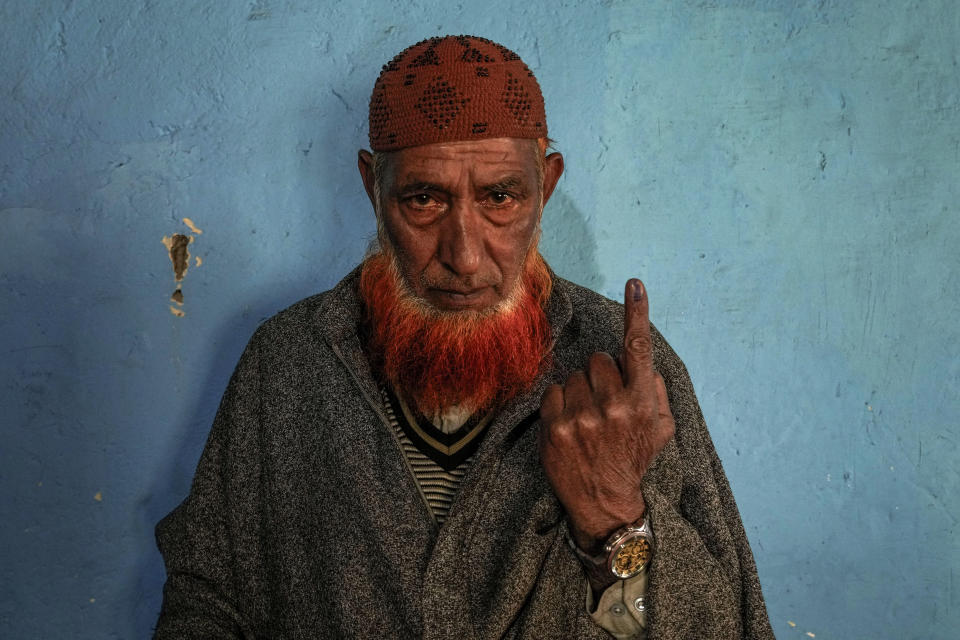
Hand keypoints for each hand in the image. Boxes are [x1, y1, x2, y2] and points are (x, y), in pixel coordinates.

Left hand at [539, 279, 674, 552]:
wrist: (605, 503)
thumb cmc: (633, 459)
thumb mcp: (660, 429)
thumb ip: (654, 391)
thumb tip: (641, 363)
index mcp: (642, 403)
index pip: (638, 349)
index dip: (637, 313)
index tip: (634, 284)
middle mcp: (613, 406)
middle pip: (598, 359)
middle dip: (600, 374)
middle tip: (604, 402)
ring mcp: (582, 417)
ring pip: (574, 376)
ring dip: (579, 391)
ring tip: (587, 419)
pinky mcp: (556, 428)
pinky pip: (553, 392)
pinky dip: (560, 403)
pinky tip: (570, 424)